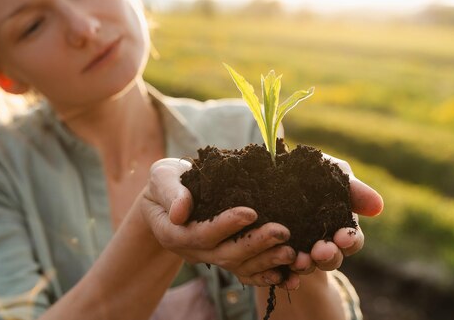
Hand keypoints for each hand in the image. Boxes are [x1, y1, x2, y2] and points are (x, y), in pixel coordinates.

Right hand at [141, 158, 296, 286]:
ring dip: (266, 261)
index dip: (225, 226)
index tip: (251, 212)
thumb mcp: (162, 178)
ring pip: (239, 266)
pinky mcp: (225, 257)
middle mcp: (193, 251)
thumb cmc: (167, 182)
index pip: (201, 234)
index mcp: (174, 232)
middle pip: (225, 254)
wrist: (170, 197)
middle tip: (282, 232)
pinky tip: (288, 276)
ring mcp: (210, 257)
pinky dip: (266, 275)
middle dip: (255, 244)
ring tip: (291, 253)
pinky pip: (246, 272)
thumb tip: (179, 212)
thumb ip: (170, 193)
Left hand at [283, 154, 382, 287]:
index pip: (351, 240)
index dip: (350, 241)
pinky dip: (285, 272)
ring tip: (299, 260)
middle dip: (329, 256)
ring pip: (307, 265)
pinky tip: (283, 268)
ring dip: (307, 265)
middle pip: (332, 258)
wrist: (266, 172)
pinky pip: (281, 268)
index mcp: (338, 226)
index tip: (343, 237)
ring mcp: (297, 249)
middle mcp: (320, 242)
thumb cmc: (306, 171)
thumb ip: (353, 189)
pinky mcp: (274, 252)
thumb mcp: (330, 173)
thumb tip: (378, 207)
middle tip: (321, 252)